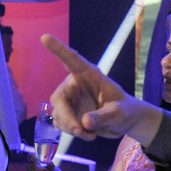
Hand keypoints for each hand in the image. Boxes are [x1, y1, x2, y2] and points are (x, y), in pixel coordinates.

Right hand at [41, 35, 162, 143]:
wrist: (124, 122)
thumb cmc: (126, 111)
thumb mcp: (120, 114)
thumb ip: (104, 117)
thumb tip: (84, 122)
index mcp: (89, 75)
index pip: (71, 60)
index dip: (58, 49)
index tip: (44, 37)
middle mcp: (75, 85)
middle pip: (58, 98)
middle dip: (67, 117)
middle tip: (80, 130)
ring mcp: (69, 100)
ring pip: (58, 114)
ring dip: (70, 127)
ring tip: (90, 134)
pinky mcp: (67, 113)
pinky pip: (60, 123)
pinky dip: (71, 132)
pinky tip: (87, 134)